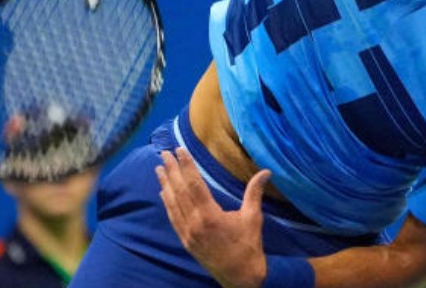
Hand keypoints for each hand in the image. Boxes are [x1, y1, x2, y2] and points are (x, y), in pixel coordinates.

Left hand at [156, 147, 271, 287]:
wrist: (240, 277)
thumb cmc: (248, 246)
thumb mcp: (253, 218)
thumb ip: (254, 192)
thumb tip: (266, 171)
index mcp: (210, 216)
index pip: (195, 184)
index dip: (187, 166)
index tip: (179, 151)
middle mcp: (195, 223)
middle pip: (180, 191)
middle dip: (172, 171)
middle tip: (164, 153)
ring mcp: (188, 233)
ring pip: (173, 204)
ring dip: (166, 184)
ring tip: (159, 168)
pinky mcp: (186, 241)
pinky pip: (173, 218)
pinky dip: (167, 203)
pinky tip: (163, 192)